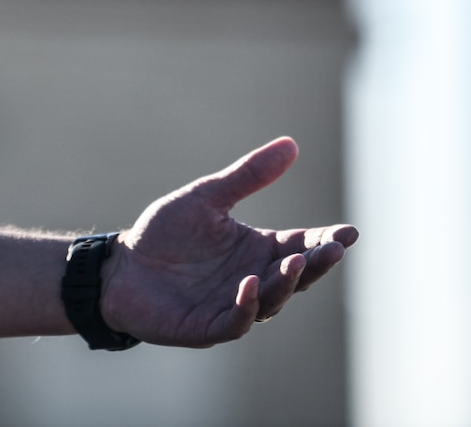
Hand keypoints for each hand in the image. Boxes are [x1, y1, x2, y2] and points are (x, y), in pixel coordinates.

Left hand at [97, 138, 356, 347]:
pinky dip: (246, 305)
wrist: (120, 266)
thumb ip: (248, 176)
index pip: (300, 245)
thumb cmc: (164, 232)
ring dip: (285, 284)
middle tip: (335, 249)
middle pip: (295, 275)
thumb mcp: (208, 197)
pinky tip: (248, 283)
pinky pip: (236, 320)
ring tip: (295, 263)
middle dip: (316, 264)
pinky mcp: (208, 326)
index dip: (325, 241)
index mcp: (257, 248)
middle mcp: (253, 278)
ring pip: (272, 299)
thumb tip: (291, 144)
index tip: (350, 232)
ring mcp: (233, 304)